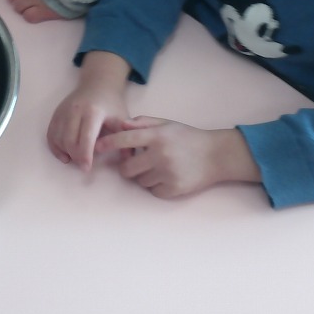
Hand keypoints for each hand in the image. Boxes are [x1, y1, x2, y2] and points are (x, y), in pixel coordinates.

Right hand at [46, 51, 131, 169]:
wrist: (98, 83)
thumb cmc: (112, 103)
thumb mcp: (122, 118)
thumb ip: (125, 138)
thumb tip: (128, 160)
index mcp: (93, 111)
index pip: (86, 137)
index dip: (85, 155)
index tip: (86, 168)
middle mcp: (75, 110)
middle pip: (69, 140)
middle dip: (75, 156)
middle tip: (83, 165)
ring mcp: (63, 111)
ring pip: (58, 138)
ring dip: (65, 152)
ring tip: (76, 158)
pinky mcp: (56, 113)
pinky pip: (51, 134)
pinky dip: (55, 147)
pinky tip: (64, 154)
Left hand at [95, 117, 260, 199]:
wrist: (216, 156)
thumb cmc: (187, 137)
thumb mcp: (166, 124)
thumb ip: (142, 123)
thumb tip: (119, 124)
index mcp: (157, 136)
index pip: (125, 140)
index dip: (108, 144)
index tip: (97, 148)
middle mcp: (160, 155)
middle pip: (127, 168)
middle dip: (127, 166)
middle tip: (137, 161)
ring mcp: (167, 174)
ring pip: (139, 181)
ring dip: (143, 175)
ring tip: (158, 167)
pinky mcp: (173, 189)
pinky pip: (152, 191)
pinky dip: (155, 185)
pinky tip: (167, 176)